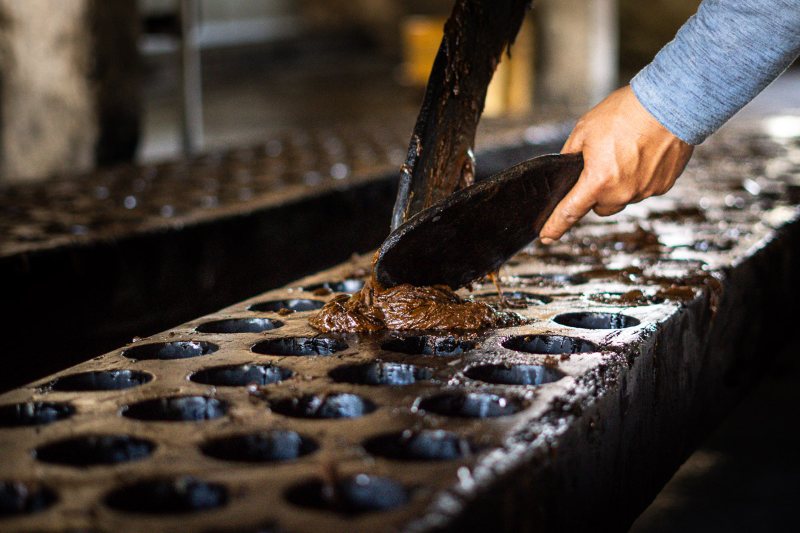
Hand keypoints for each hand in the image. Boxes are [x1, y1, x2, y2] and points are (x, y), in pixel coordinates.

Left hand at [539, 85, 693, 243]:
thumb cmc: (625, 113)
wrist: (671, 103)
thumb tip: (566, 168)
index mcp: (597, 181)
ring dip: (619, 185)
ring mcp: (645, 191)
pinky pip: (643, 189)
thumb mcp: (584, 130)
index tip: (546, 237)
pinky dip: (640, 178)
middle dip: (595, 193)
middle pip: (599, 207)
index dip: (555, 226)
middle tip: (600, 167)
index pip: (570, 212)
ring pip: (622, 198)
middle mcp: (621, 192)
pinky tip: (643, 155)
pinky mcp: (663, 186)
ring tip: (625, 154)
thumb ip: (570, 155)